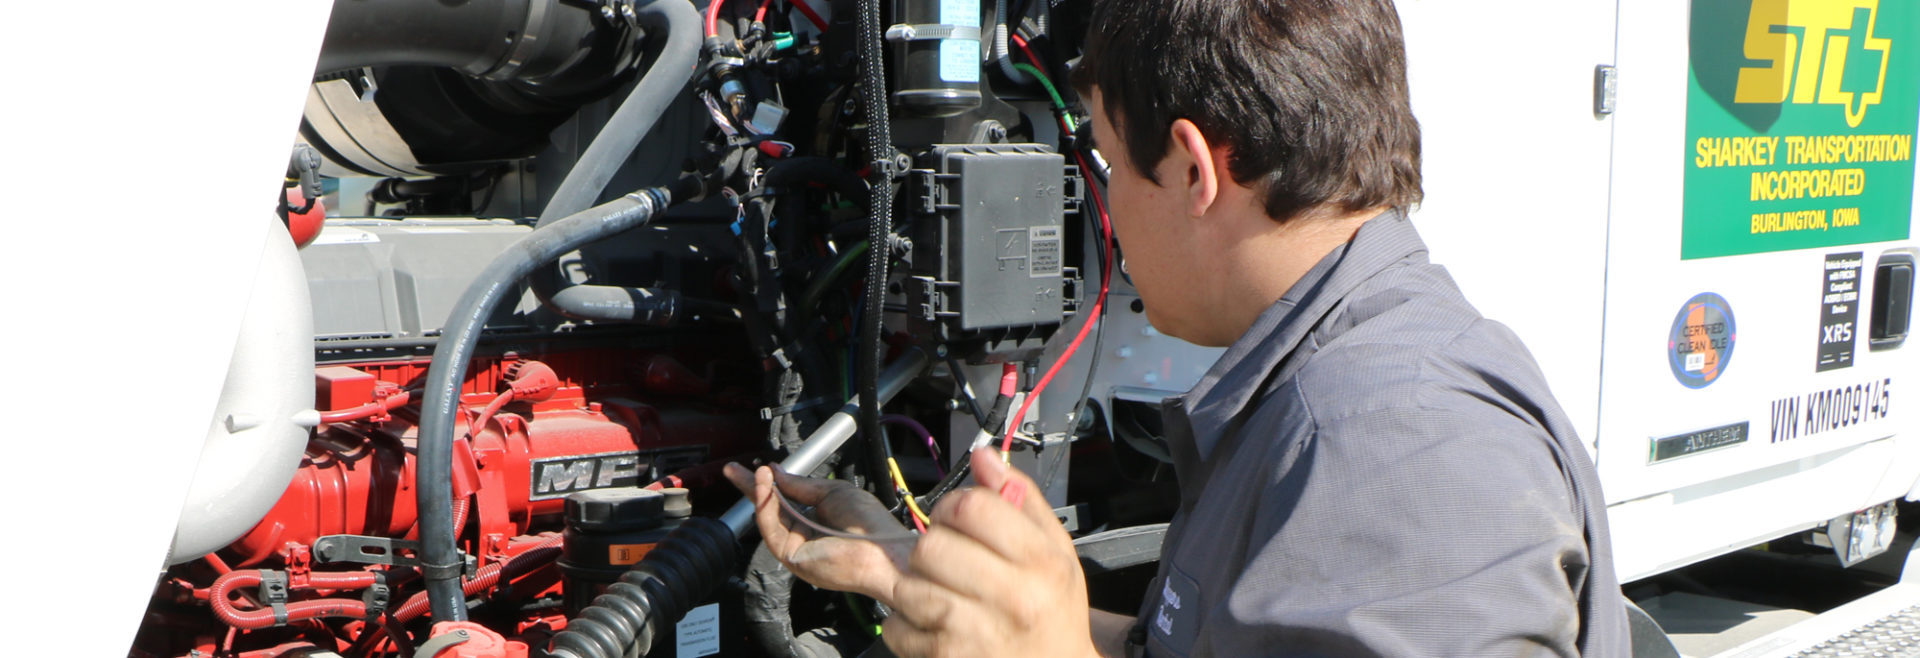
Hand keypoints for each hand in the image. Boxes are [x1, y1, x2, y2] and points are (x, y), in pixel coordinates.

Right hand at [724, 462, 912, 602]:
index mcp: (817, 521)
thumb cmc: (870, 524)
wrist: (883, 549)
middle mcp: (805, 536)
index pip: (786, 501)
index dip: (770, 484)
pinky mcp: (792, 558)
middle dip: (753, 489)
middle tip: (734, 470)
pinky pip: (772, 531)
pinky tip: (765, 487)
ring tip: (758, 473)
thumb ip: (802, 485)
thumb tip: (778, 473)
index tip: (758, 468)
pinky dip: (765, 508)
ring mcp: (798, 549)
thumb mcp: (833, 492)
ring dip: (761, 494)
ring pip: (769, 520)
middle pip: (771, 510)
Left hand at [881, 449, 1095, 657]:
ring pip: (909, 585)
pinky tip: (936, 623)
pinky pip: (897, 627)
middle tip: (950, 559)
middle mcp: (1012, 598)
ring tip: (944, 592)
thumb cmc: (1052, 611)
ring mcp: (977, 632)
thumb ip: (1021, 498)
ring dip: (916, 585)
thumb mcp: (1055, 549)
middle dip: (932, 545)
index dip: (953, 505)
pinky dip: (905, 623)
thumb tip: (983, 457)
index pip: (973, 508)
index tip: (957, 517)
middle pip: (932, 546)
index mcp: (1041, 562)